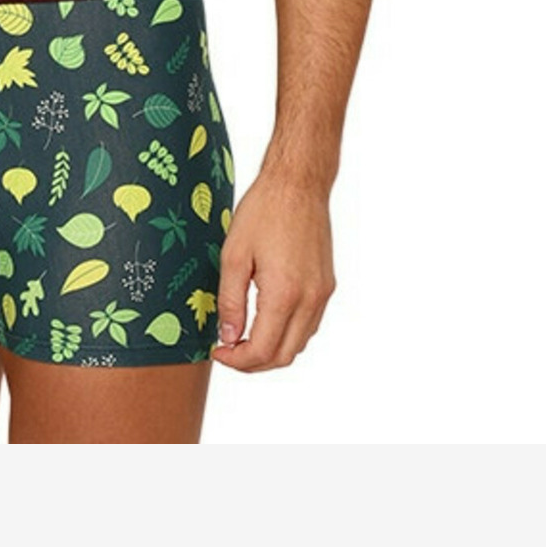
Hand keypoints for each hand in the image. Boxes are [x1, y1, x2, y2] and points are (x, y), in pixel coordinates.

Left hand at [211, 172, 335, 370]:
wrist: (298, 184)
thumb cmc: (264, 211)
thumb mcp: (234, 255)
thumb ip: (230, 301)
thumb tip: (228, 336)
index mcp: (284, 294)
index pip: (262, 350)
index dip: (237, 361)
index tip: (218, 352)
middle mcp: (310, 299)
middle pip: (284, 355)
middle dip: (254, 362)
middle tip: (228, 350)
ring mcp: (322, 293)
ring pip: (300, 343)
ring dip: (273, 350)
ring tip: (244, 337)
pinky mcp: (327, 285)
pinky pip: (310, 324)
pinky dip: (289, 333)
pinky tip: (267, 321)